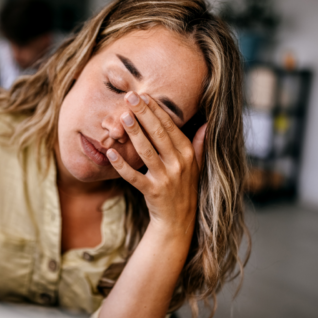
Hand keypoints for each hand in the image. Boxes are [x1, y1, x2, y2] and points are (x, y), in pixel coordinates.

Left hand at [106, 91, 206, 233]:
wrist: (179, 221)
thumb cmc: (185, 188)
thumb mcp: (197, 166)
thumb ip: (200, 145)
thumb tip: (207, 124)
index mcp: (188, 154)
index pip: (171, 127)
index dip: (157, 110)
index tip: (145, 95)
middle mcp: (179, 164)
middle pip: (158, 134)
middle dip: (144, 114)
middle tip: (130, 97)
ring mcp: (165, 179)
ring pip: (147, 152)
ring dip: (134, 133)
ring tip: (123, 116)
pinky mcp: (152, 192)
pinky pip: (134, 177)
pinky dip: (122, 166)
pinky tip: (110, 154)